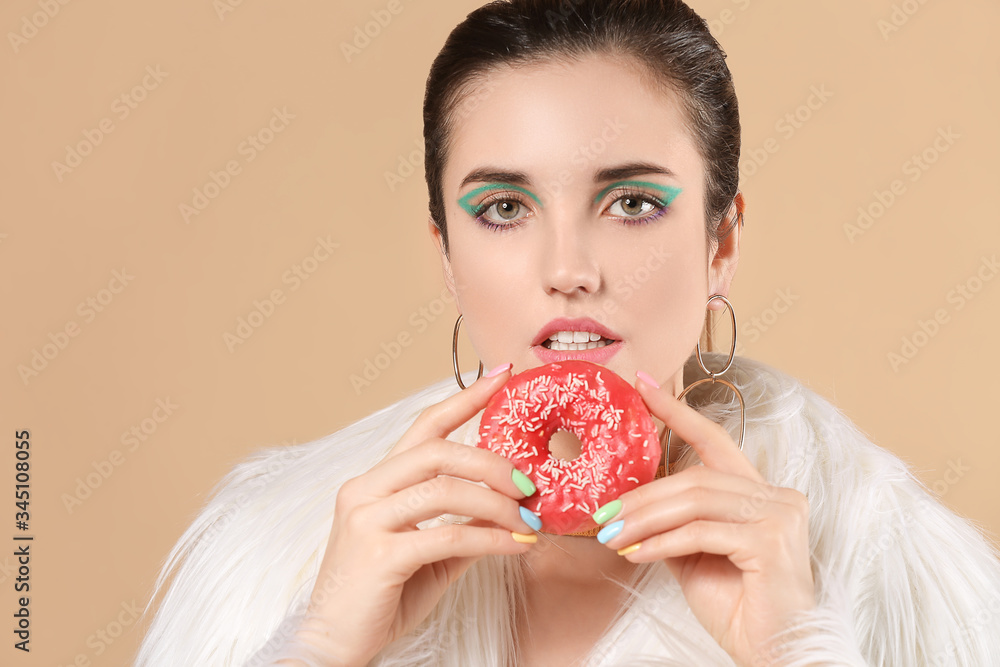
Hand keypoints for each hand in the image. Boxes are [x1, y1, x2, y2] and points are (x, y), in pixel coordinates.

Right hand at [288, 364, 539, 665]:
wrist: (332, 646)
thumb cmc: (379, 599)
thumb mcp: (428, 554)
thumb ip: (462, 524)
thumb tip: (511, 507)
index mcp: (374, 482)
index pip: (423, 426)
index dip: (466, 398)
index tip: (503, 376)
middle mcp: (365, 490)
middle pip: (439, 450)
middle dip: (493, 461)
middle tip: (529, 483)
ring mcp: (367, 519)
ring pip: (445, 488)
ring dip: (497, 502)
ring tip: (529, 519)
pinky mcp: (379, 554)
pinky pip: (449, 535)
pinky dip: (491, 538)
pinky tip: (517, 546)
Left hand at [592, 371, 815, 666]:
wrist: (775, 653)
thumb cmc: (737, 606)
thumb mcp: (695, 555)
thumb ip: (675, 522)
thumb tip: (629, 503)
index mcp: (760, 492)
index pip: (714, 440)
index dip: (677, 411)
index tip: (642, 385)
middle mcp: (778, 495)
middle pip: (695, 476)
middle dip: (642, 495)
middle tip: (603, 513)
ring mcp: (780, 516)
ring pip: (695, 501)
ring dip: (644, 518)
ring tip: (611, 535)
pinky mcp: (772, 542)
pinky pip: (701, 532)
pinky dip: (661, 542)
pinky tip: (636, 555)